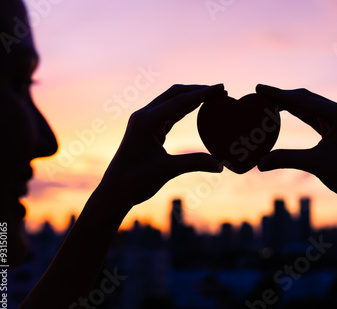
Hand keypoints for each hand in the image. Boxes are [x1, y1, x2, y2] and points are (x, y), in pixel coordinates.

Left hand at [98, 84, 224, 208]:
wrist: (114, 191)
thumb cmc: (135, 181)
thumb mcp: (167, 170)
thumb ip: (194, 164)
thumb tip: (222, 165)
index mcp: (146, 121)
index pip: (179, 101)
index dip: (202, 94)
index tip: (221, 87)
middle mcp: (144, 116)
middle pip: (175, 94)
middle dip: (198, 91)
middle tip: (221, 90)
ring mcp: (145, 122)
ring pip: (172, 102)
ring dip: (192, 98)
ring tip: (213, 97)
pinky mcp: (148, 131)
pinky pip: (169, 114)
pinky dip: (185, 109)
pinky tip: (196, 108)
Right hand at [256, 84, 336, 200]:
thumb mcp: (315, 164)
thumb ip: (287, 159)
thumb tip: (259, 164)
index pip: (301, 100)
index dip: (278, 94)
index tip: (259, 87)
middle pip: (304, 98)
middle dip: (282, 96)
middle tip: (259, 93)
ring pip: (308, 105)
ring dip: (288, 103)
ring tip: (268, 101)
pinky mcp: (335, 128)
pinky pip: (312, 116)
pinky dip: (297, 113)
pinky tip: (284, 110)